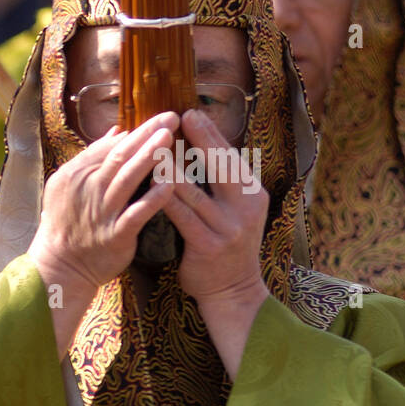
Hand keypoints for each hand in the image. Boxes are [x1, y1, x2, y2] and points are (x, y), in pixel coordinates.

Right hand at [28, 111, 177, 356]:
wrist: (61, 266)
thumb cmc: (68, 223)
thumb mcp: (70, 185)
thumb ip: (93, 157)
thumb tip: (117, 130)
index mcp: (76, 174)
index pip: (109, 145)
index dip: (136, 130)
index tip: (159, 117)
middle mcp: (88, 189)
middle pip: (120, 155)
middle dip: (146, 134)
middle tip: (171, 117)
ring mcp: (101, 212)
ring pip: (127, 178)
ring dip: (149, 156)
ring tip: (169, 138)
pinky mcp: (115, 235)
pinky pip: (137, 213)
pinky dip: (154, 198)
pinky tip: (171, 184)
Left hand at [164, 108, 269, 377]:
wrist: (232, 292)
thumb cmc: (226, 246)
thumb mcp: (235, 211)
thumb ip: (223, 183)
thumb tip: (204, 144)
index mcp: (253, 194)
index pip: (232, 157)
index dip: (212, 134)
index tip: (192, 113)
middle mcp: (245, 208)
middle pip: (219, 166)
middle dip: (198, 139)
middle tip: (177, 117)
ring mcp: (228, 228)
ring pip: (194, 189)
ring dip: (173, 165)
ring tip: (155, 144)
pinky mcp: (208, 245)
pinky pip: (181, 214)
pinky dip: (165, 195)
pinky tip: (151, 181)